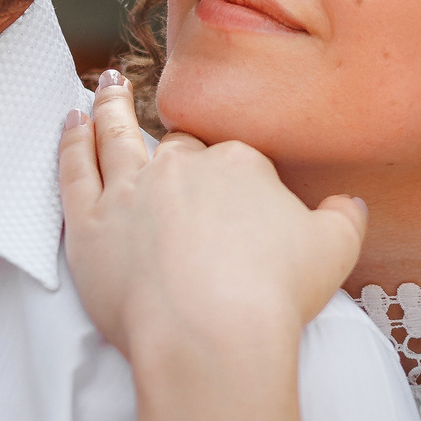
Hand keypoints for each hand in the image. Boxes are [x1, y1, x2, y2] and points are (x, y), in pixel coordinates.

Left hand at [60, 72, 365, 420]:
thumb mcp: (334, 251)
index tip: (229, 193)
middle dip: (171, 142)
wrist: (212, 333)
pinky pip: (74, 170)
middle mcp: (179, 167)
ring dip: (109, 109)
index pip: (230, 160)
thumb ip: (344, 219)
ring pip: (114, 137)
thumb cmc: (273, 295)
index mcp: (238, 165)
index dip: (229, 176)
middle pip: (174, 148)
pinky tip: (72, 122)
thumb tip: (349, 204)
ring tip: (105, 87)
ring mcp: (129, 192)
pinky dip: (71, 143)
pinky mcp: (89, 225)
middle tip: (168, 132)